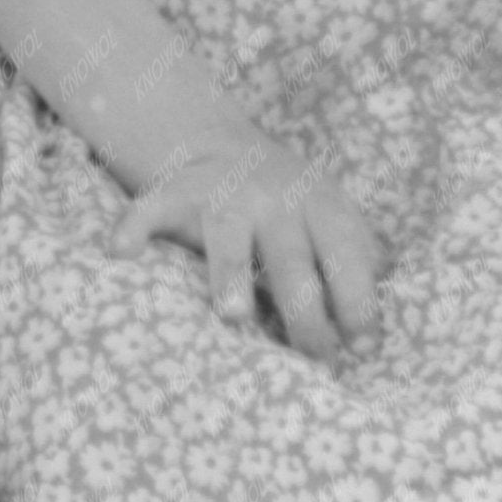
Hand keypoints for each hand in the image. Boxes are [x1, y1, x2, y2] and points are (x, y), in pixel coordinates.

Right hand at [113, 135, 381, 364]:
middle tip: (314, 354)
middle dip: (305, 308)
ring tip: (235, 314)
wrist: (226, 146)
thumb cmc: (294, 206)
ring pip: (227, 237)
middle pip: (292, 259)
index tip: (363, 348)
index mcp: (320, 206)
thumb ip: (358, 260)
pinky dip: (134, 227)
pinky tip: (122, 253)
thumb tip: (379, 330)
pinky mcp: (177, 193)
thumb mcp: (334, 218)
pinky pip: (151, 208)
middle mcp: (273, 199)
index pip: (345, 255)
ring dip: (231, 274)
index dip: (357, 301)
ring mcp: (222, 195)